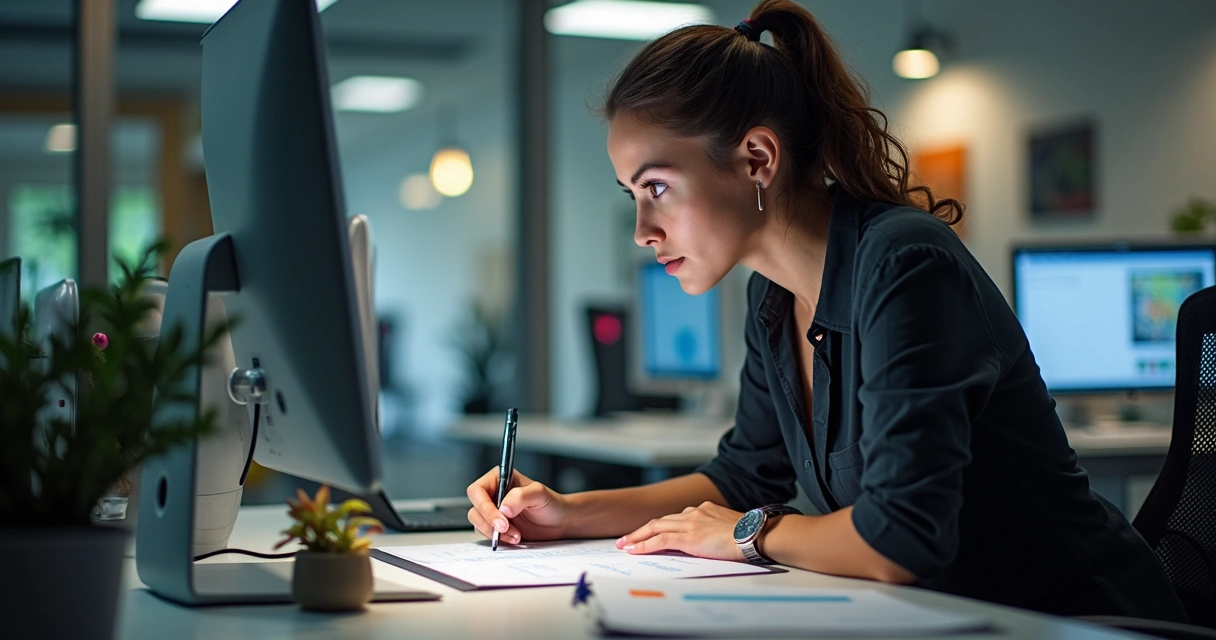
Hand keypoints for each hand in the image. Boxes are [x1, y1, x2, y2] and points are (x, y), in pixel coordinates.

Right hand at [466, 467, 569, 544]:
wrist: (559, 522)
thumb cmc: (551, 503)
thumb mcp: (540, 494)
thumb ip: (521, 496)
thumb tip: (503, 508)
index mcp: (499, 478)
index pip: (478, 490)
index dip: (484, 506)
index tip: (501, 519)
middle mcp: (493, 493)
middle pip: (475, 508)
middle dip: (489, 522)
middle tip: (506, 529)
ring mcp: (493, 510)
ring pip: (478, 522)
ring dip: (495, 532)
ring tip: (516, 535)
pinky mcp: (496, 526)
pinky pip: (486, 533)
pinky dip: (499, 539)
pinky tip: (515, 538)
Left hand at [615, 501, 745, 560]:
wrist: (755, 534)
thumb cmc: (749, 535)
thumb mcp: (729, 529)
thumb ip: (715, 531)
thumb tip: (709, 542)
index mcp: (704, 510)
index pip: (675, 518)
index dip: (659, 526)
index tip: (649, 532)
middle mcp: (694, 513)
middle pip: (660, 520)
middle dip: (640, 530)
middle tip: (627, 539)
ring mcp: (690, 523)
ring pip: (655, 527)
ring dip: (637, 537)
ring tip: (625, 545)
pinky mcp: (689, 536)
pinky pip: (660, 540)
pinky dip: (645, 545)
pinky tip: (635, 550)